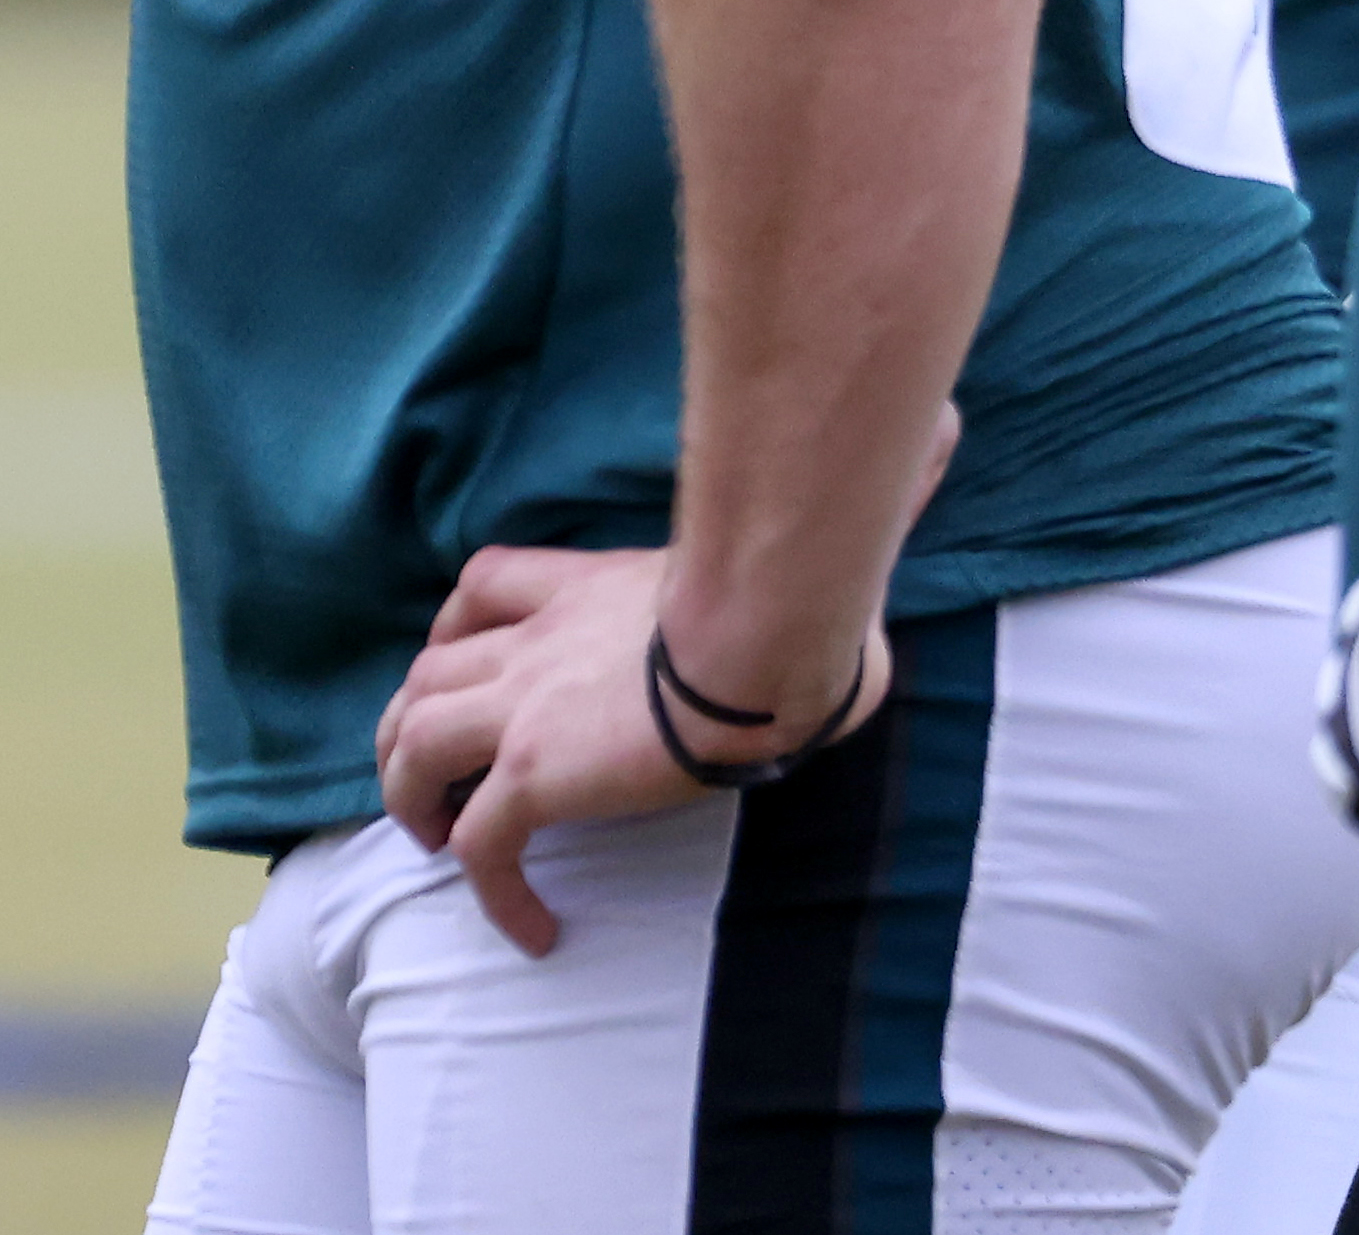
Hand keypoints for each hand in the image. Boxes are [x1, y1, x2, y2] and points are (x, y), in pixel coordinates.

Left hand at [373, 547, 893, 957]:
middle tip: (434, 774)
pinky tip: (533, 928)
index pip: (485, 584)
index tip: (468, 668)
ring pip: (414, 745)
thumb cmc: (800, 586)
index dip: (457, 630)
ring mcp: (529, 707)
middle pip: (426, 670)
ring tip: (442, 844)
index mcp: (587, 585)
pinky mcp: (539, 774)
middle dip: (411, 721)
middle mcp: (538, 641)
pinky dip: (489, 891)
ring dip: (412, 796)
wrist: (770, 631)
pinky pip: (481, 845)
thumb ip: (856, 496)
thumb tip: (946, 430)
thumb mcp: (802, 538)